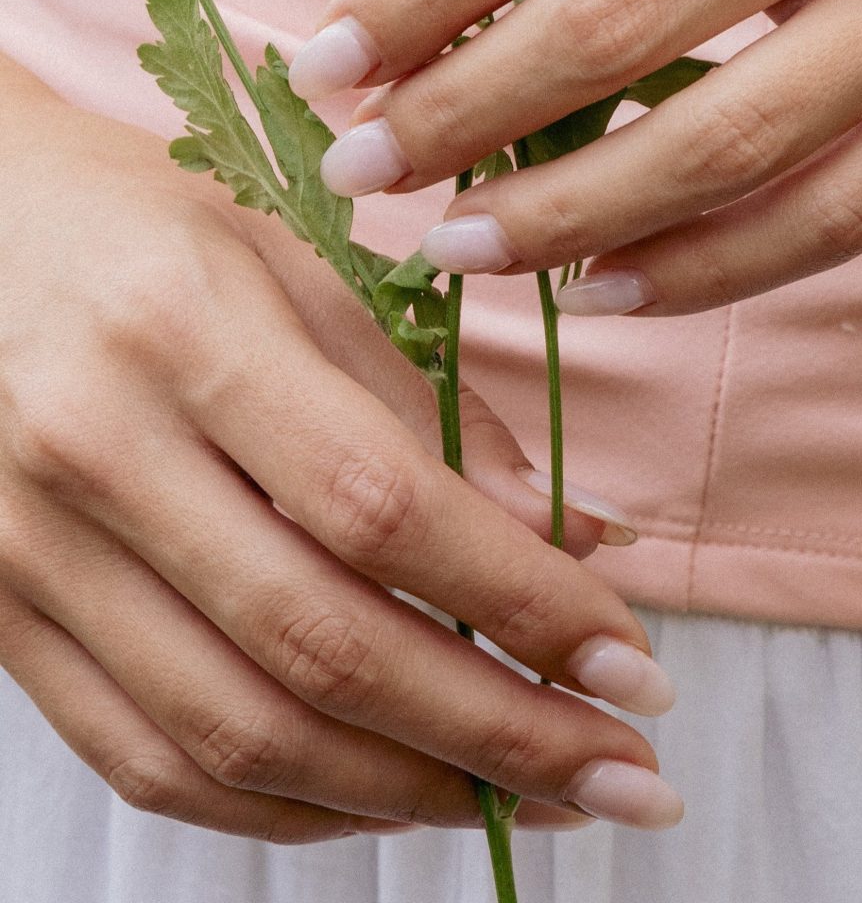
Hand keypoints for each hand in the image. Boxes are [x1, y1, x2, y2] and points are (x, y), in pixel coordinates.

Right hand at [0, 59, 682, 842]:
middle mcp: (100, 454)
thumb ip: (421, 398)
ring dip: (408, 794)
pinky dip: (285, 807)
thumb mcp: (288, 252)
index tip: (634, 663)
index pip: (383, 508)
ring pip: (241, 736)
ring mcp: (34, 556)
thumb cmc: (136, 218)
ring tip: (530, 800)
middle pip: (323, 646)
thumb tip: (569, 539)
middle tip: (625, 777)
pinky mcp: (2, 626)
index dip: (523, 603)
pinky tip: (389, 795)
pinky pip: (151, 763)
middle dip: (499, 734)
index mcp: (187, 331)